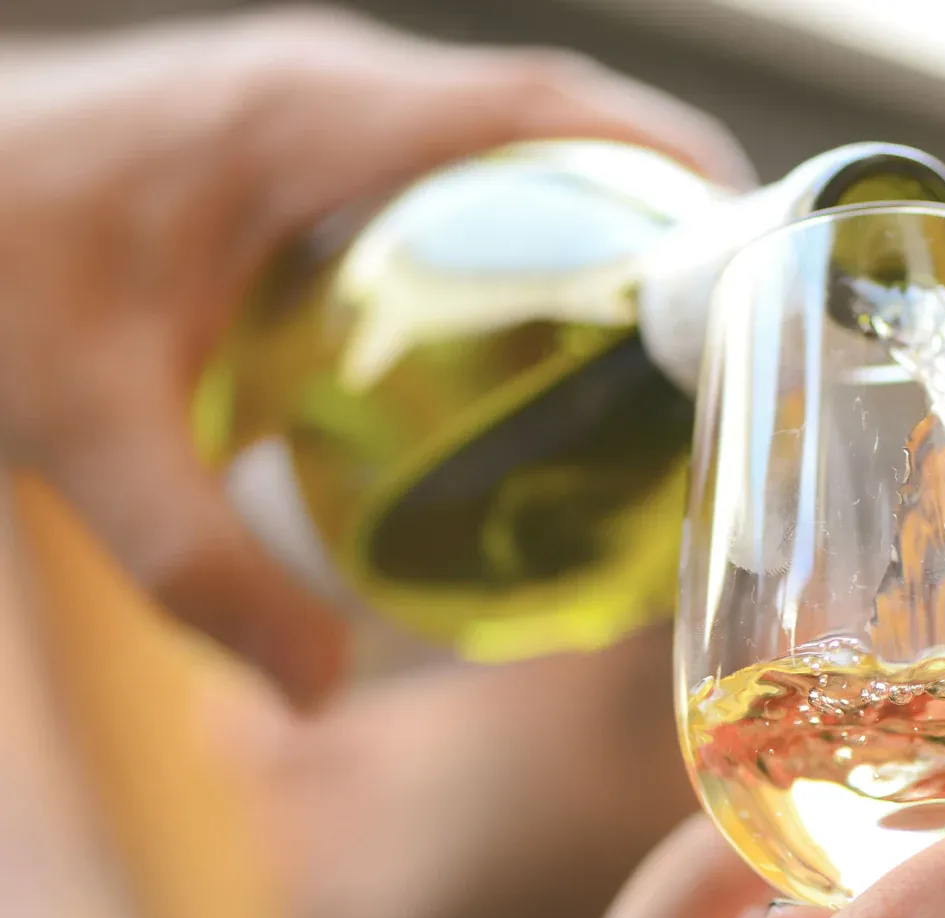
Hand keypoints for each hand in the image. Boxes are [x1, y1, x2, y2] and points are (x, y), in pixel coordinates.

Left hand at [0, 8, 751, 707]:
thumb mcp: (73, 424)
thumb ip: (195, 563)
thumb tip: (318, 690)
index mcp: (304, 119)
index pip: (540, 107)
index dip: (668, 162)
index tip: (756, 243)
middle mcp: (326, 85)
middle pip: (552, 121)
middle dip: (658, 207)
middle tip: (723, 335)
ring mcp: (309, 100)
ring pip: (503, 138)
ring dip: (590, 215)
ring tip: (656, 342)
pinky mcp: (289, 133)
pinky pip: (444, 165)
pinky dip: (514, 229)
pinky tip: (522, 336)